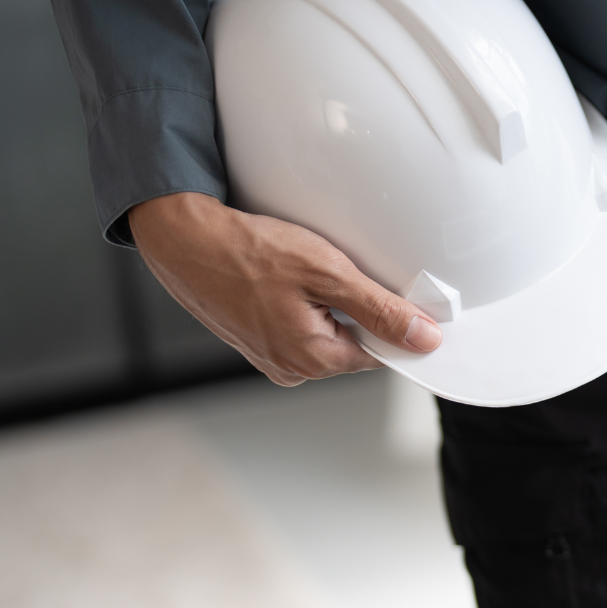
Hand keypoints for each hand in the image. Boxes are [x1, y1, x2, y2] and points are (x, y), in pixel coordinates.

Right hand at [127, 192, 440, 386]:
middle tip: (336, 270)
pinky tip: (286, 279)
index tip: (393, 293)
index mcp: (312, 360)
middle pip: (354, 344)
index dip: (393, 321)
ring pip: (326, 333)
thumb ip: (380, 310)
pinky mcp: (255, 340)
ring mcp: (269, 357)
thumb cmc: (247, 252)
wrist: (183, 238)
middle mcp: (290, 368)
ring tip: (303, 273)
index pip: (381, 353)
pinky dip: (302, 303)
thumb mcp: (328, 274)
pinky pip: (299, 326)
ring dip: (327, 304)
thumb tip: (423, 337)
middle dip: (355, 309)